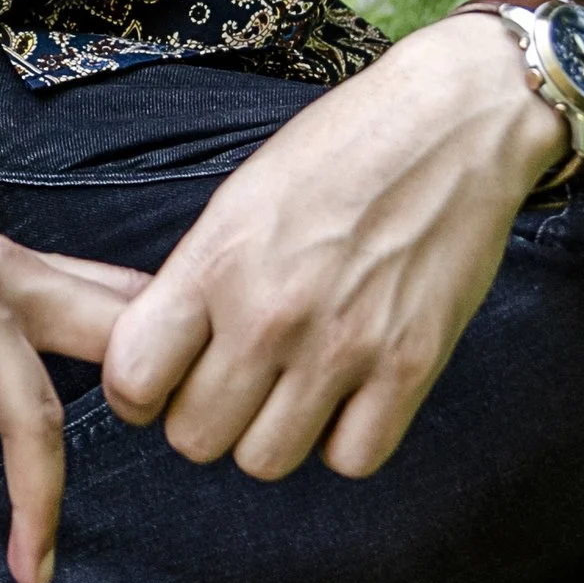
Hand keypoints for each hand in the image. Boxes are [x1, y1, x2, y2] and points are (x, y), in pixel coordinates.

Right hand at [0, 42, 144, 582]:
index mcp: (7, 271)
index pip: (119, 305)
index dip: (159, 364)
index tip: (167, 440)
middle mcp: (3, 274)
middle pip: (101, 374)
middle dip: (91, 472)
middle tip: (59, 555)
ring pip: (31, 416)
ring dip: (32, 506)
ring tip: (21, 565)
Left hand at [97, 15, 569, 483]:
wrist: (452, 121)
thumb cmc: (339, 149)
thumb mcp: (240, 199)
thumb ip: (196, 281)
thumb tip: (161, 357)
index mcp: (216, 261)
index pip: (132, 382)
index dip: (139, 391)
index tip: (163, 377)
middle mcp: (271, 312)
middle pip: (196, 437)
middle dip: (206, 416)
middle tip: (234, 381)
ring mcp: (342, 346)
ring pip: (265, 461)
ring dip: (272, 433)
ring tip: (291, 387)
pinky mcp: (411, 366)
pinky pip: (352, 459)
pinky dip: (346, 438)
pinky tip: (349, 395)